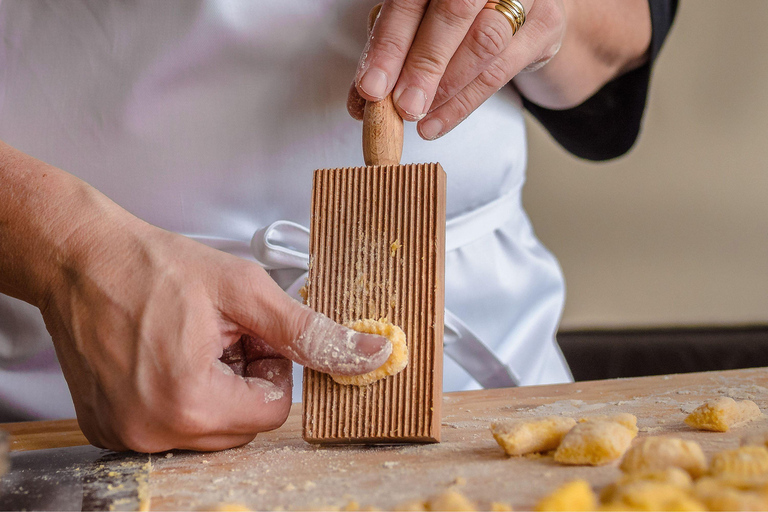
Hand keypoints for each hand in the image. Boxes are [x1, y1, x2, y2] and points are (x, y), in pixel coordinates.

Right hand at [40, 203, 389, 452]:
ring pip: (210, 428)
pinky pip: (172, 426)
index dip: (271, 366)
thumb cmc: (152, 267)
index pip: (273, 411)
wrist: (80, 257)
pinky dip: (181, 395)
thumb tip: (371, 356)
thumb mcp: (246, 291)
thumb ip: (312, 333)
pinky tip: (164, 355)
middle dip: (244, 378)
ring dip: (215, 387)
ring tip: (189, 340)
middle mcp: (152, 432)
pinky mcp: (109, 430)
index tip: (248, 333)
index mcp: (189, 402)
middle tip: (220, 333)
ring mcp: (125, 436)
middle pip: (242, 425)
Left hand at [347, 0, 564, 138]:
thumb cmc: (459, 19)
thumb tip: (362, 101)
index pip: (410, 2)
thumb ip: (393, 54)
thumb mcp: (419, 24)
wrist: (523, 14)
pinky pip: (502, 71)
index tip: (370, 87)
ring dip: (446, 88)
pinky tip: (438, 122)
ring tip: (419, 117)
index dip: (389, 46)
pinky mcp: (544, 25)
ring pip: (483, 43)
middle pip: (452, 14)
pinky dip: (465, 103)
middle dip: (423, 67)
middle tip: (403, 106)